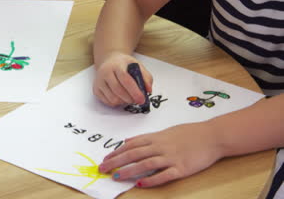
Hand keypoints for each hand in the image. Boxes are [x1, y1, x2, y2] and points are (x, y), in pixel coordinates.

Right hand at [93, 52, 152, 106]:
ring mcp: (99, 81)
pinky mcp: (96, 89)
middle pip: (118, 90)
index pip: (125, 79)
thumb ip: (146, 77)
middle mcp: (105, 72)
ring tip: (129, 98)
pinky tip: (120, 97)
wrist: (109, 60)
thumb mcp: (137, 65)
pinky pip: (108, 102)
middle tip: (137, 101)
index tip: (142, 99)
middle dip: (130, 98)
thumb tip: (148, 90)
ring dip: (124, 102)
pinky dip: (117, 103)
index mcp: (117, 65)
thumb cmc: (124, 64)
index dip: (134, 91)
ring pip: (113, 98)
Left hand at [98, 122, 221, 186]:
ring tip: (117, 176)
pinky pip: (164, 175)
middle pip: (134, 154)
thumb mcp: (164, 132)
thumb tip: (128, 141)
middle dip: (116, 162)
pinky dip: (152, 179)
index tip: (105, 160)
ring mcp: (171, 157)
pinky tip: (141, 183)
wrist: (212, 136)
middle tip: (103, 169)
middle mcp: (161, 146)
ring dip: (129, 170)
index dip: (116, 153)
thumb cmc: (188, 134)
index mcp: (156, 137)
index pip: (131, 145)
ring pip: (145, 164)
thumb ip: (146, 138)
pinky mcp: (182, 168)